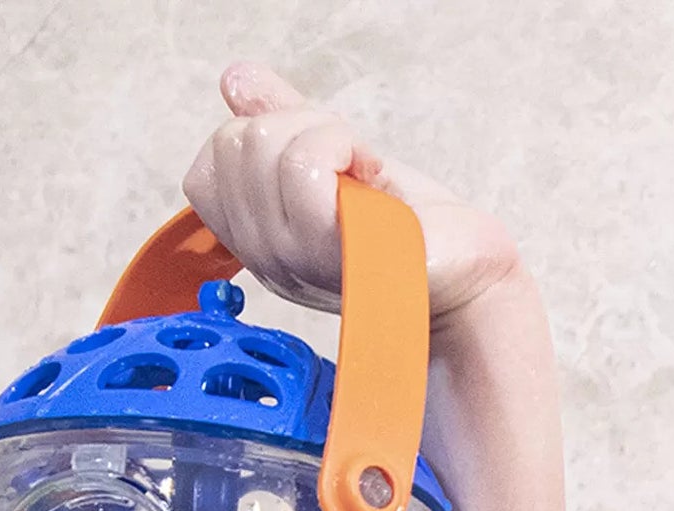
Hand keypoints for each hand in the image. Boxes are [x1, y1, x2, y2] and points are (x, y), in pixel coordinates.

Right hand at [182, 62, 522, 322]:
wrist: (468, 267)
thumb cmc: (410, 224)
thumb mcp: (335, 161)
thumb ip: (281, 122)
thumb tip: (235, 81)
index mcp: (261, 241)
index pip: (206, 171)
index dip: (256, 137)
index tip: (318, 154)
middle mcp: (269, 258)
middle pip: (234, 144)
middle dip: (297, 124)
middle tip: (350, 160)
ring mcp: (297, 261)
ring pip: (265, 147)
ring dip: (326, 135)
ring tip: (366, 171)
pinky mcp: (334, 252)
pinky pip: (304, 170)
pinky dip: (342, 148)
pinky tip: (374, 175)